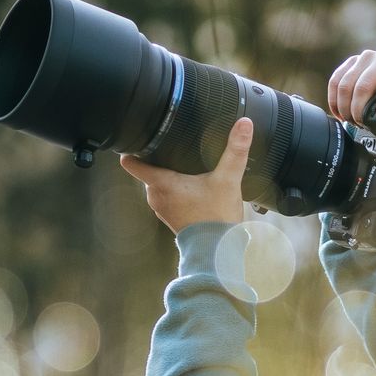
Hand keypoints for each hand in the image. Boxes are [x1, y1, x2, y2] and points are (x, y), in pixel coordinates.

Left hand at [119, 118, 251, 233]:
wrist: (218, 250)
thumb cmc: (217, 218)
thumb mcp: (228, 179)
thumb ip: (236, 150)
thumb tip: (244, 124)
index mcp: (162, 183)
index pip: (132, 163)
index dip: (132, 149)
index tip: (137, 139)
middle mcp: (156, 196)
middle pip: (148, 169)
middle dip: (158, 159)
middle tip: (173, 149)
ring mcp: (162, 208)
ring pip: (158, 184)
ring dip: (168, 176)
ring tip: (185, 167)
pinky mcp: (171, 217)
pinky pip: (167, 197)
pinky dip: (176, 191)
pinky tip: (192, 187)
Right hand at [328, 48, 375, 156]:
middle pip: (365, 83)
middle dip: (359, 110)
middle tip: (361, 127)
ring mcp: (368, 58)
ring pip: (347, 82)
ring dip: (345, 107)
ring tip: (351, 122)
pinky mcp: (353, 63)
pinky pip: (337, 79)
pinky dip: (335, 99)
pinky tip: (339, 113)